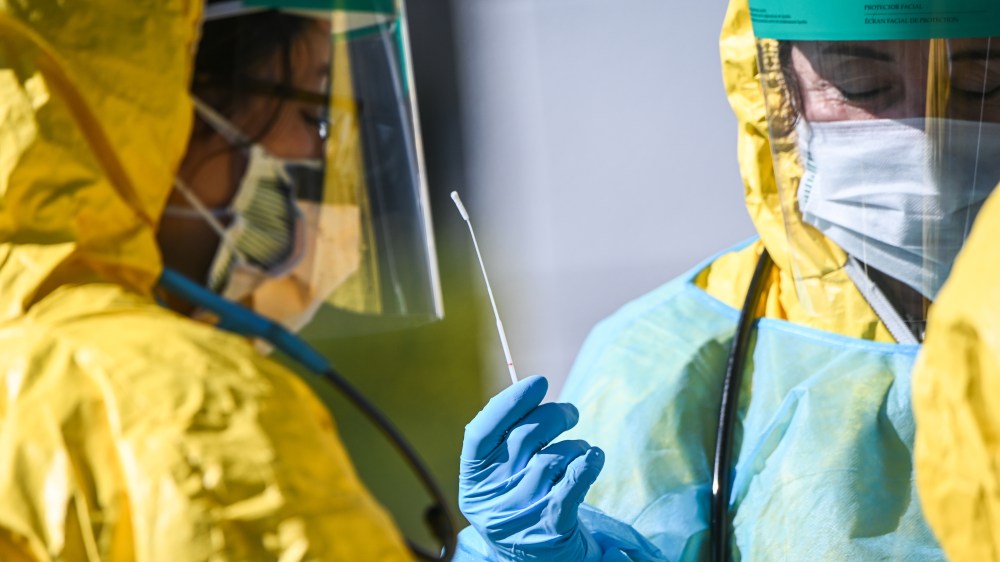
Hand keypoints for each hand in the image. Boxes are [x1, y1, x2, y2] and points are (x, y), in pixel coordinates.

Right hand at [459, 375, 604, 560]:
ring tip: (581, 449)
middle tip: (571, 413)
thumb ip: (507, 439)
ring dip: (574, 445)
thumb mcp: (501, 476)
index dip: (510, 402)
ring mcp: (519, 513)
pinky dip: (586, 466)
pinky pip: (571, 487)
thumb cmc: (521, 501)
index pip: (482, 430)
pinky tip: (595, 456)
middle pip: (524, 437)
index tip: (539, 381)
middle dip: (554, 415)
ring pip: (552, 458)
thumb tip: (529, 388)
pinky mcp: (550, 527)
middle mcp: (492, 496)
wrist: (536, 559)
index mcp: (474, 478)